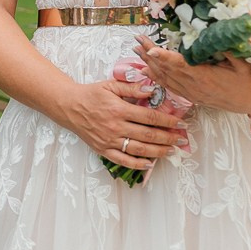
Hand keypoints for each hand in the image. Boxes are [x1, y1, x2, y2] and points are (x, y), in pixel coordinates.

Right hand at [56, 78, 187, 172]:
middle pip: (148, 135)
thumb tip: (152, 89)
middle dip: (168, 138)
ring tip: (171, 151)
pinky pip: (122, 160)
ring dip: (158, 151)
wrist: (69, 106)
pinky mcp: (103, 149)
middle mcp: (115, 126)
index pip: (149, 117)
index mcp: (119, 109)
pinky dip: (137, 164)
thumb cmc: (91, 94)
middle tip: (182, 139)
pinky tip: (149, 164)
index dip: (167, 121)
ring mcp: (109, 140)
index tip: (180, 123)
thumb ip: (131, 87)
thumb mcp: (111, 85)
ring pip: (139, 149)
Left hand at [141, 41, 250, 115]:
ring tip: (136, 50)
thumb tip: (220, 34)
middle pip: (166, 69)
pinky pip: (168, 86)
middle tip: (137, 39)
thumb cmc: (246, 80)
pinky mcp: (189, 95)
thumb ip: (231, 51)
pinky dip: (155, 77)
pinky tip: (145, 70)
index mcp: (204, 76)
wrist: (248, 101)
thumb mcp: (242, 64)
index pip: (180, 65)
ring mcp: (190, 91)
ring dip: (149, 63)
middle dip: (150, 53)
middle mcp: (193, 85)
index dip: (164, 57)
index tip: (150, 49)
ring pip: (164, 77)